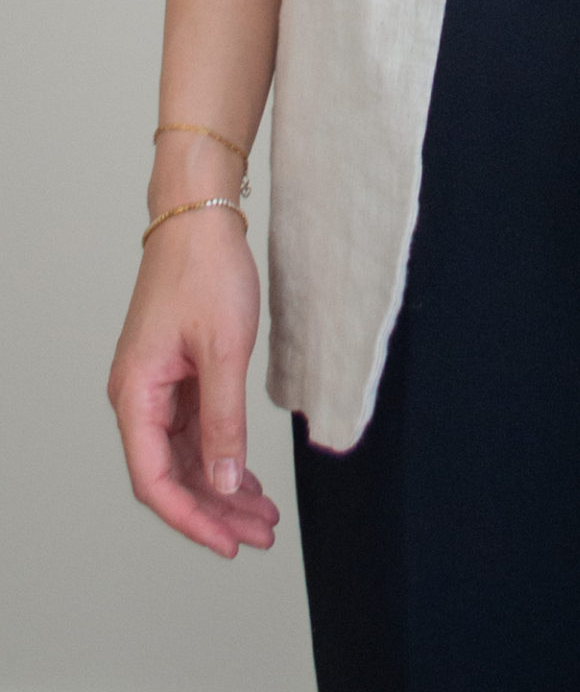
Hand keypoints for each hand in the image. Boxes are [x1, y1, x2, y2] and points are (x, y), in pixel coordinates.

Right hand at [108, 212, 278, 557]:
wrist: (200, 218)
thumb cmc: (205, 271)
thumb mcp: (223, 350)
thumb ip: (223, 420)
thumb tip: (222, 482)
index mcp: (135, 394)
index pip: (155, 479)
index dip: (191, 518)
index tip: (229, 543)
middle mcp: (139, 396)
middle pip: (172, 474)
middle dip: (215, 510)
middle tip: (261, 535)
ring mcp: (158, 386)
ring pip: (186, 455)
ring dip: (222, 487)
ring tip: (263, 515)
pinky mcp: (178, 373)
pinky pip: (196, 429)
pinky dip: (222, 454)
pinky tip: (247, 477)